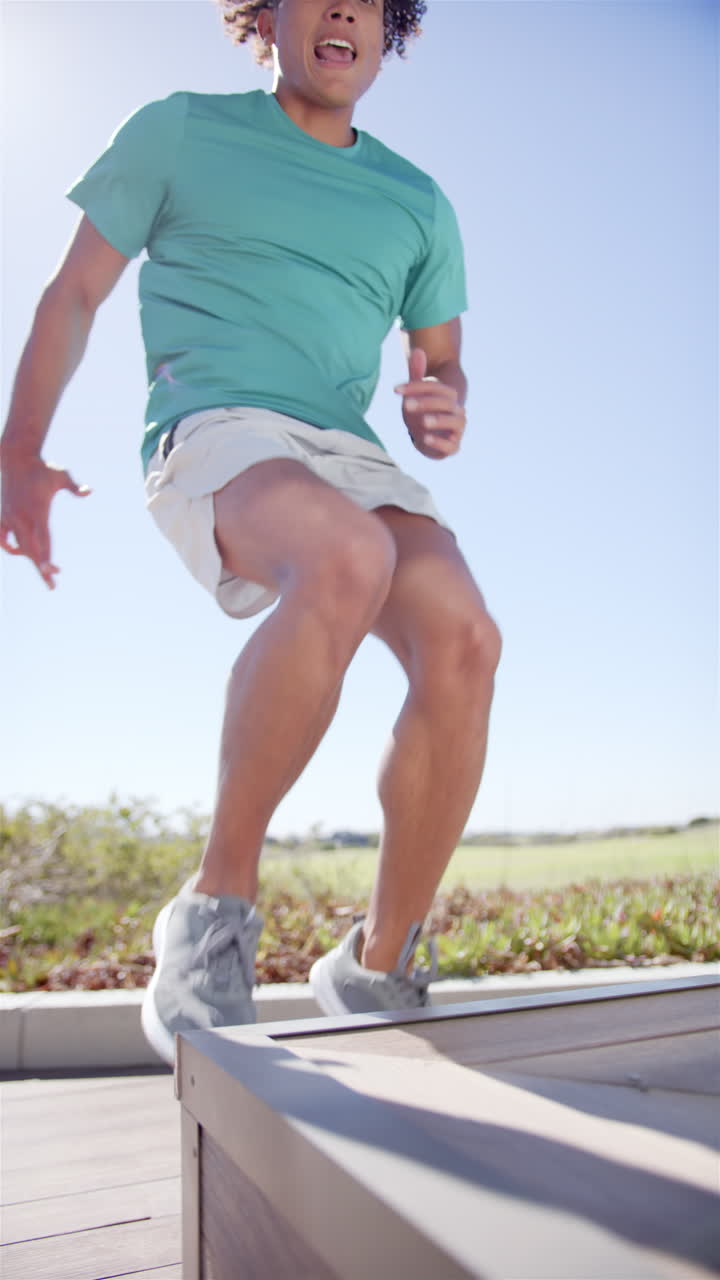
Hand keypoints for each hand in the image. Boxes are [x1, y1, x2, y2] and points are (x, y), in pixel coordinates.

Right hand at [0, 454, 89, 588]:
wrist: (16, 458)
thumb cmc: (42, 468)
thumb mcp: (61, 474)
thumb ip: (74, 487)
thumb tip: (89, 492)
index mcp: (38, 511)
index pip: (43, 539)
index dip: (45, 557)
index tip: (49, 572)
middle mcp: (22, 517)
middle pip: (31, 549)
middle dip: (41, 568)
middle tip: (53, 584)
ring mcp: (10, 517)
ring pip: (18, 546)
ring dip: (30, 560)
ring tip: (45, 570)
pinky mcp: (2, 516)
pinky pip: (2, 538)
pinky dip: (9, 547)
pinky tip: (19, 553)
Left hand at [394, 347, 465, 459]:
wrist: (429, 437)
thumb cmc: (423, 411)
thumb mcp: (417, 393)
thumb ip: (417, 374)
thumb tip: (418, 350)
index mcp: (449, 396)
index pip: (436, 387)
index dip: (416, 386)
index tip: (395, 390)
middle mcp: (457, 410)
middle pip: (446, 403)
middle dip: (426, 403)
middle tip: (406, 405)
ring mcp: (457, 429)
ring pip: (456, 422)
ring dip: (439, 421)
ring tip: (423, 422)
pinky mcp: (452, 446)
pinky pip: (451, 445)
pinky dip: (439, 442)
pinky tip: (424, 439)